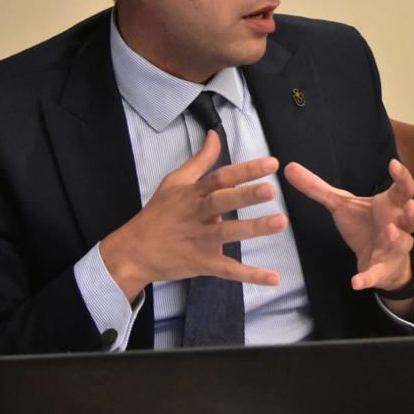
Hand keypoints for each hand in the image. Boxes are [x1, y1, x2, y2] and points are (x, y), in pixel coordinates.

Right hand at [101, 130, 288, 301]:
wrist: (133, 252)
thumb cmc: (158, 214)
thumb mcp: (175, 181)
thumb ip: (200, 159)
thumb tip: (215, 135)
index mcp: (193, 193)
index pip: (221, 177)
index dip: (245, 170)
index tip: (272, 163)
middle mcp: (197, 214)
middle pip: (223, 201)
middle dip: (246, 195)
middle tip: (271, 190)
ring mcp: (200, 240)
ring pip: (229, 233)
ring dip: (254, 228)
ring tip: (280, 222)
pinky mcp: (202, 263)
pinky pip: (228, 269)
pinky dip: (250, 275)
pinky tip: (273, 278)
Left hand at [283, 158, 413, 292]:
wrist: (380, 260)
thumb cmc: (366, 224)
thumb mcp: (341, 204)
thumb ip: (317, 187)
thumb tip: (289, 167)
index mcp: (390, 205)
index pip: (403, 188)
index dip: (402, 177)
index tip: (394, 165)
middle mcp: (398, 225)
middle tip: (407, 205)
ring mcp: (394, 249)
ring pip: (404, 243)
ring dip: (398, 239)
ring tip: (390, 233)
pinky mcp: (382, 270)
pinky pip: (377, 275)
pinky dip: (368, 278)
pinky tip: (356, 282)